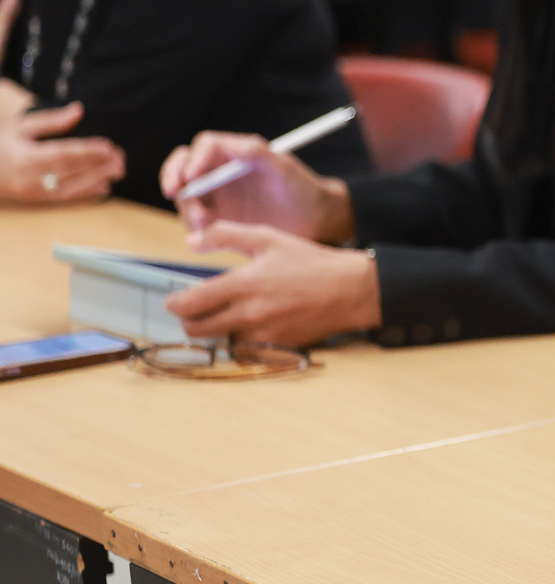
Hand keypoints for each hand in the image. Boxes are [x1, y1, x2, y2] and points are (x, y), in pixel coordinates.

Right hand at [0, 99, 125, 202]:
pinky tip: (105, 187)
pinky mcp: (39, 201)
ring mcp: (34, 192)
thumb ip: (50, 120)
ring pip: (71, 188)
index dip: (86, 152)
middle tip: (120, 158)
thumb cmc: (6, 144)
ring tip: (118, 170)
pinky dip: (87, 194)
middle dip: (97, 166)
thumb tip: (78, 110)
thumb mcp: (22, 126)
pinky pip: (66, 199)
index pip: (60, 154)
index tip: (107, 147)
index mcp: (24, 157)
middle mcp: (29, 178)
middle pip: (69, 172)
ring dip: (97, 180)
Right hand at [160, 131, 350, 239]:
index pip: (204, 146)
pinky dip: (193, 225)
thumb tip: (232, 144)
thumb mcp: (284, 168)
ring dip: (186, 206)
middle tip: (175, 192)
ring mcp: (214, 195)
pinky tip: (207, 231)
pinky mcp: (214, 219)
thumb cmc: (301, 188)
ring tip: (204, 220)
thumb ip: (257, 153)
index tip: (193, 174)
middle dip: (174, 176)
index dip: (193, 158)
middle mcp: (219, 171)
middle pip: (182, 166)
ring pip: (185, 195)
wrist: (311, 222)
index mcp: (235, 152)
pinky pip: (193, 220)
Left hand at [163, 222, 378, 345]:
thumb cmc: (310, 261)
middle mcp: (248, 314)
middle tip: (194, 311)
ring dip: (217, 330)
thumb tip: (192, 240)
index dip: (174, 303)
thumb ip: (226, 235)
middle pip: (197, 330)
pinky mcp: (275, 347)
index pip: (190, 303)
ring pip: (220, 340)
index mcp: (243, 284)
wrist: (350, 290)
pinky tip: (251, 324)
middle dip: (189, 321)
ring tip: (225, 315)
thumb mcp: (269, 237)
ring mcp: (261, 334)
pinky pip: (244, 348)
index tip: (174, 300)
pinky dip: (241, 338)